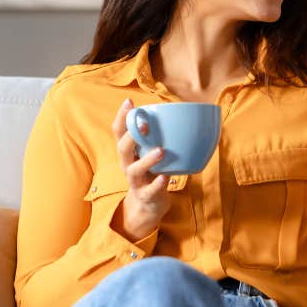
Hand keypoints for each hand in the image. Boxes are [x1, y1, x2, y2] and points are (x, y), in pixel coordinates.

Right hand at [111, 98, 170, 241]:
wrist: (149, 204)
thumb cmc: (153, 171)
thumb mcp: (154, 153)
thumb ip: (162, 137)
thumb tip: (186, 114)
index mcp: (130, 151)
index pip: (119, 132)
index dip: (122, 117)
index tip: (129, 102)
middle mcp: (128, 164)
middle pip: (122, 149)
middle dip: (131, 136)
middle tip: (145, 124)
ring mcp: (136, 181)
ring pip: (134, 170)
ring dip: (147, 159)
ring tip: (161, 150)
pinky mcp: (146, 195)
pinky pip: (149, 190)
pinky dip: (157, 184)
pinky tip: (164, 177)